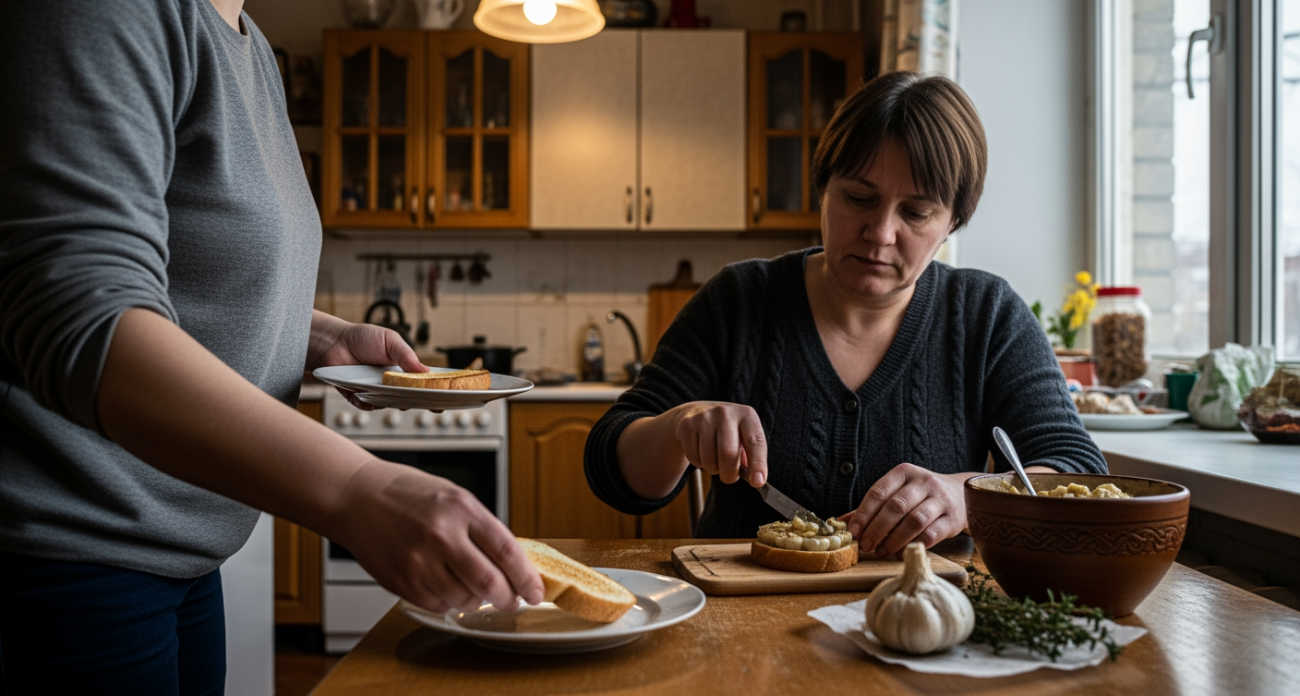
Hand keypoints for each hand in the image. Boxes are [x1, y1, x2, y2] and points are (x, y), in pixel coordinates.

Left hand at [306, 311, 425, 409]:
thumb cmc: (363, 338)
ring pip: (388, 404)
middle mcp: (391, 383)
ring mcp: (375, 391)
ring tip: (385, 390)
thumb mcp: (390, 341)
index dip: (432, 394)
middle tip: (414, 399)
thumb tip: (426, 371)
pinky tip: (362, 393)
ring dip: (389, 401)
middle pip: (408, 399)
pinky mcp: (358, 397)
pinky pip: (366, 406)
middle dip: (413, 401)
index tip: (441, 403)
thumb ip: (407, 356)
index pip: (422, 385)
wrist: (334, 341)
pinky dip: (366, 402)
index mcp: (403, 370)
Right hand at [332, 459, 543, 613]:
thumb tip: (512, 565)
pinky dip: (450, 602)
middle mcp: (441, 534)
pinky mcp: (400, 581)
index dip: (527, 578)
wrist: (355, 496)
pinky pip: (437, 604)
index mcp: (461, 508)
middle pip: (490, 583)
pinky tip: (447, 587)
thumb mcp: (454, 497)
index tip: (536, 591)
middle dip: (508, 598)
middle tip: (512, 600)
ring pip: (465, 599)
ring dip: (477, 600)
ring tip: (473, 588)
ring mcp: (419, 560)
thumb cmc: (406, 494)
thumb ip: (482, 529)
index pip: (507, 552)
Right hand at [667, 401, 767, 486]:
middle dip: (729, 474)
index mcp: (747, 415)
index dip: (757, 464)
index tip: (757, 482)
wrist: (698, 412)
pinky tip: (701, 452)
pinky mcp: (687, 425)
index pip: (755, 442)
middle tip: (729, 477)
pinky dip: (699, 463)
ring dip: (713, 469)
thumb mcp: (744, 438)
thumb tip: (756, 480)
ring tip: (714, 459)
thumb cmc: (728, 432)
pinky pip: (694, 458)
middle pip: (728, 454)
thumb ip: (751, 458)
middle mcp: (726, 413)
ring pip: (709, 460)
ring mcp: (704, 417)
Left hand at [840, 463, 972, 556]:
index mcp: (904, 473)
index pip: (879, 492)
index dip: (863, 514)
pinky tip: (902, 552)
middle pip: (895, 506)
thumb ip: (873, 507)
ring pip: (914, 520)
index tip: (853, 532)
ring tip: (880, 551)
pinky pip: (932, 533)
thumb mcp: (898, 492)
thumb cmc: (922, 496)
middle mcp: (924, 482)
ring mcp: (941, 499)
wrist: (962, 495)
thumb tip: (842, 522)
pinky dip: (914, 544)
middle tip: (865, 545)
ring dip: (894, 539)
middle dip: (876, 528)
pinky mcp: (953, 518)